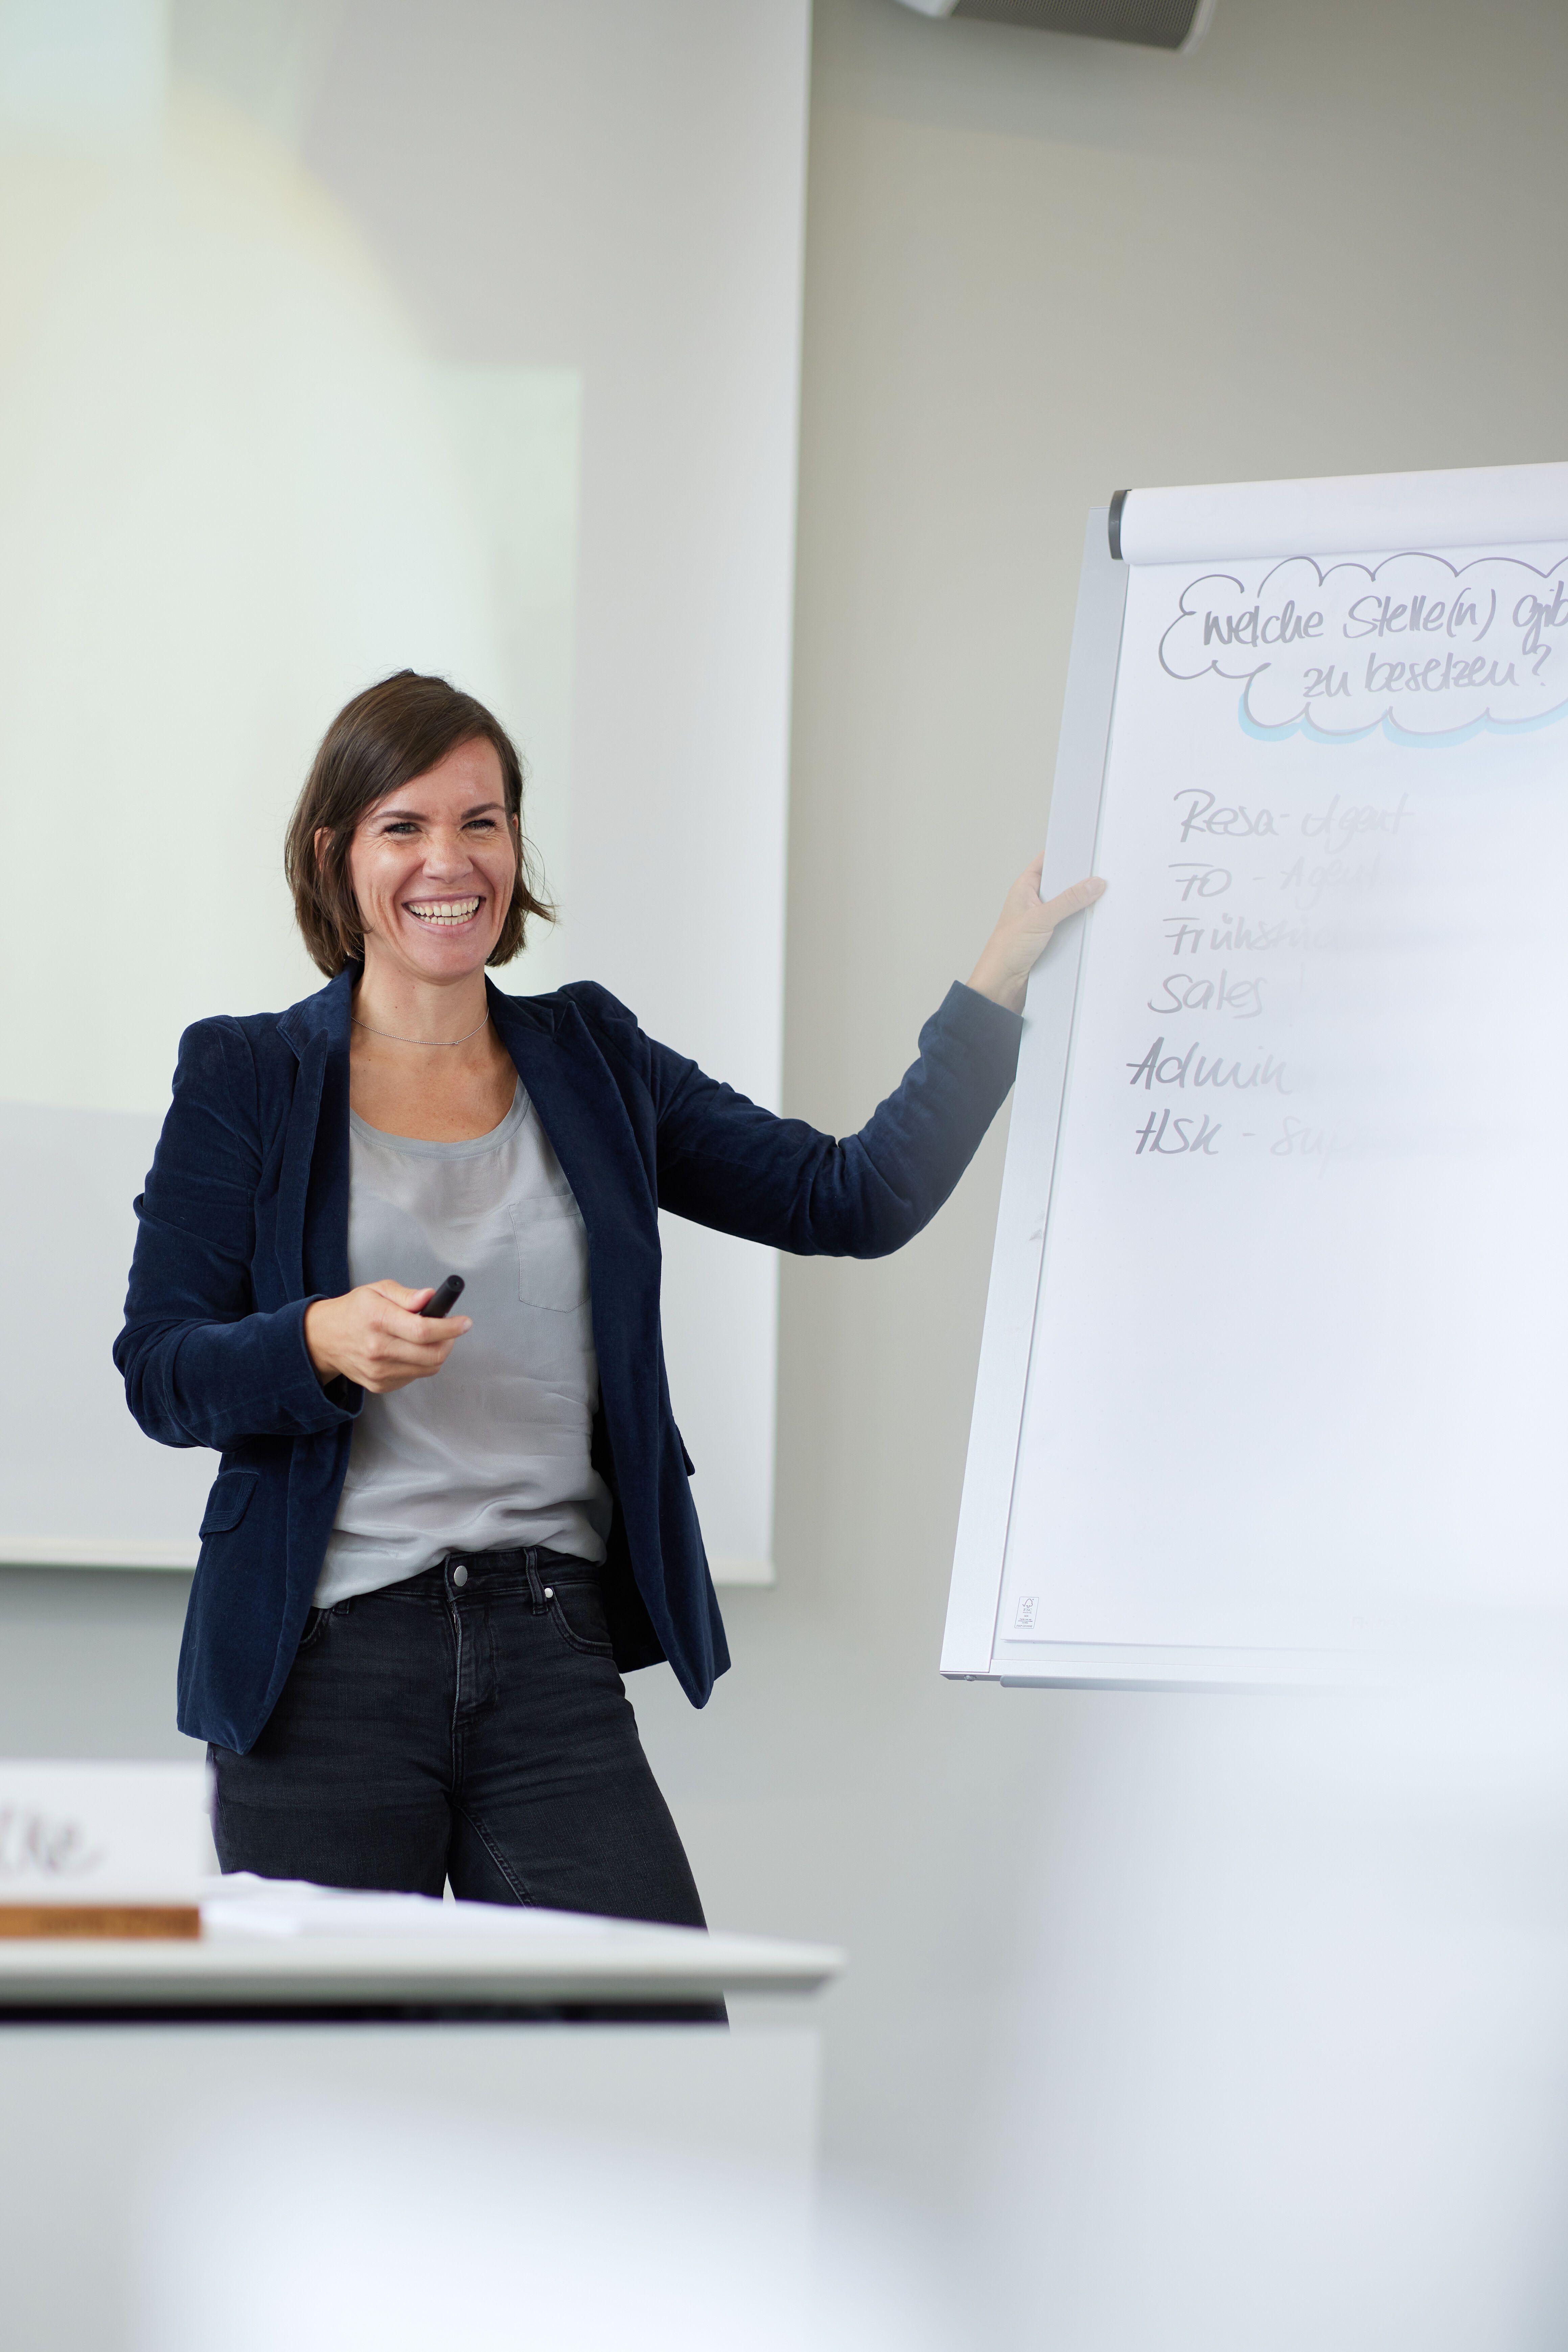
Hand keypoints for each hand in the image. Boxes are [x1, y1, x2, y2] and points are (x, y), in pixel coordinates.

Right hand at [303, 1281, 471, 1394]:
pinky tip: (409, 1351)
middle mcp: (378, 1349)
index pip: (423, 1330)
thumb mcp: (378, 1290)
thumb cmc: (354, 1311)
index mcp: (378, 1320)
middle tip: (449, 1330)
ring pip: (428, 1368)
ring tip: (427, 1338)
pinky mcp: (379, 1385)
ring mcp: (378, 1371)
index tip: (464, 1322)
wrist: (325, 1338)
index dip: (450, 1328)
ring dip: (436, 1353)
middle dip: (449, 1341)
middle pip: (431, 1354)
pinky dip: (420, 1364)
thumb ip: (407, 1295)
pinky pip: (414, 1377)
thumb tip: (430, 1298)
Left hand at [966, 858, 1105, 1014]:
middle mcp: (1034, 901)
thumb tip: (1094, 883)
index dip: (1066, 853)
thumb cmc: (1007, 949)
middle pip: (1063, 883)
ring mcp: (1044, 919)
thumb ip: (1068, 900)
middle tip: (1105, 872)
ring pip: (1069, 905)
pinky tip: (1098, 920)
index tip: (1088, 847)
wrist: (1002, 985)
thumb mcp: (1040, 919)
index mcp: (1024, 888)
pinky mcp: (1052, 937)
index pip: (1047, 861)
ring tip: (1108, 894)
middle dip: (1081, 879)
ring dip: (1084, 904)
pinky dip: (1082, 923)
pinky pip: (1071, 925)